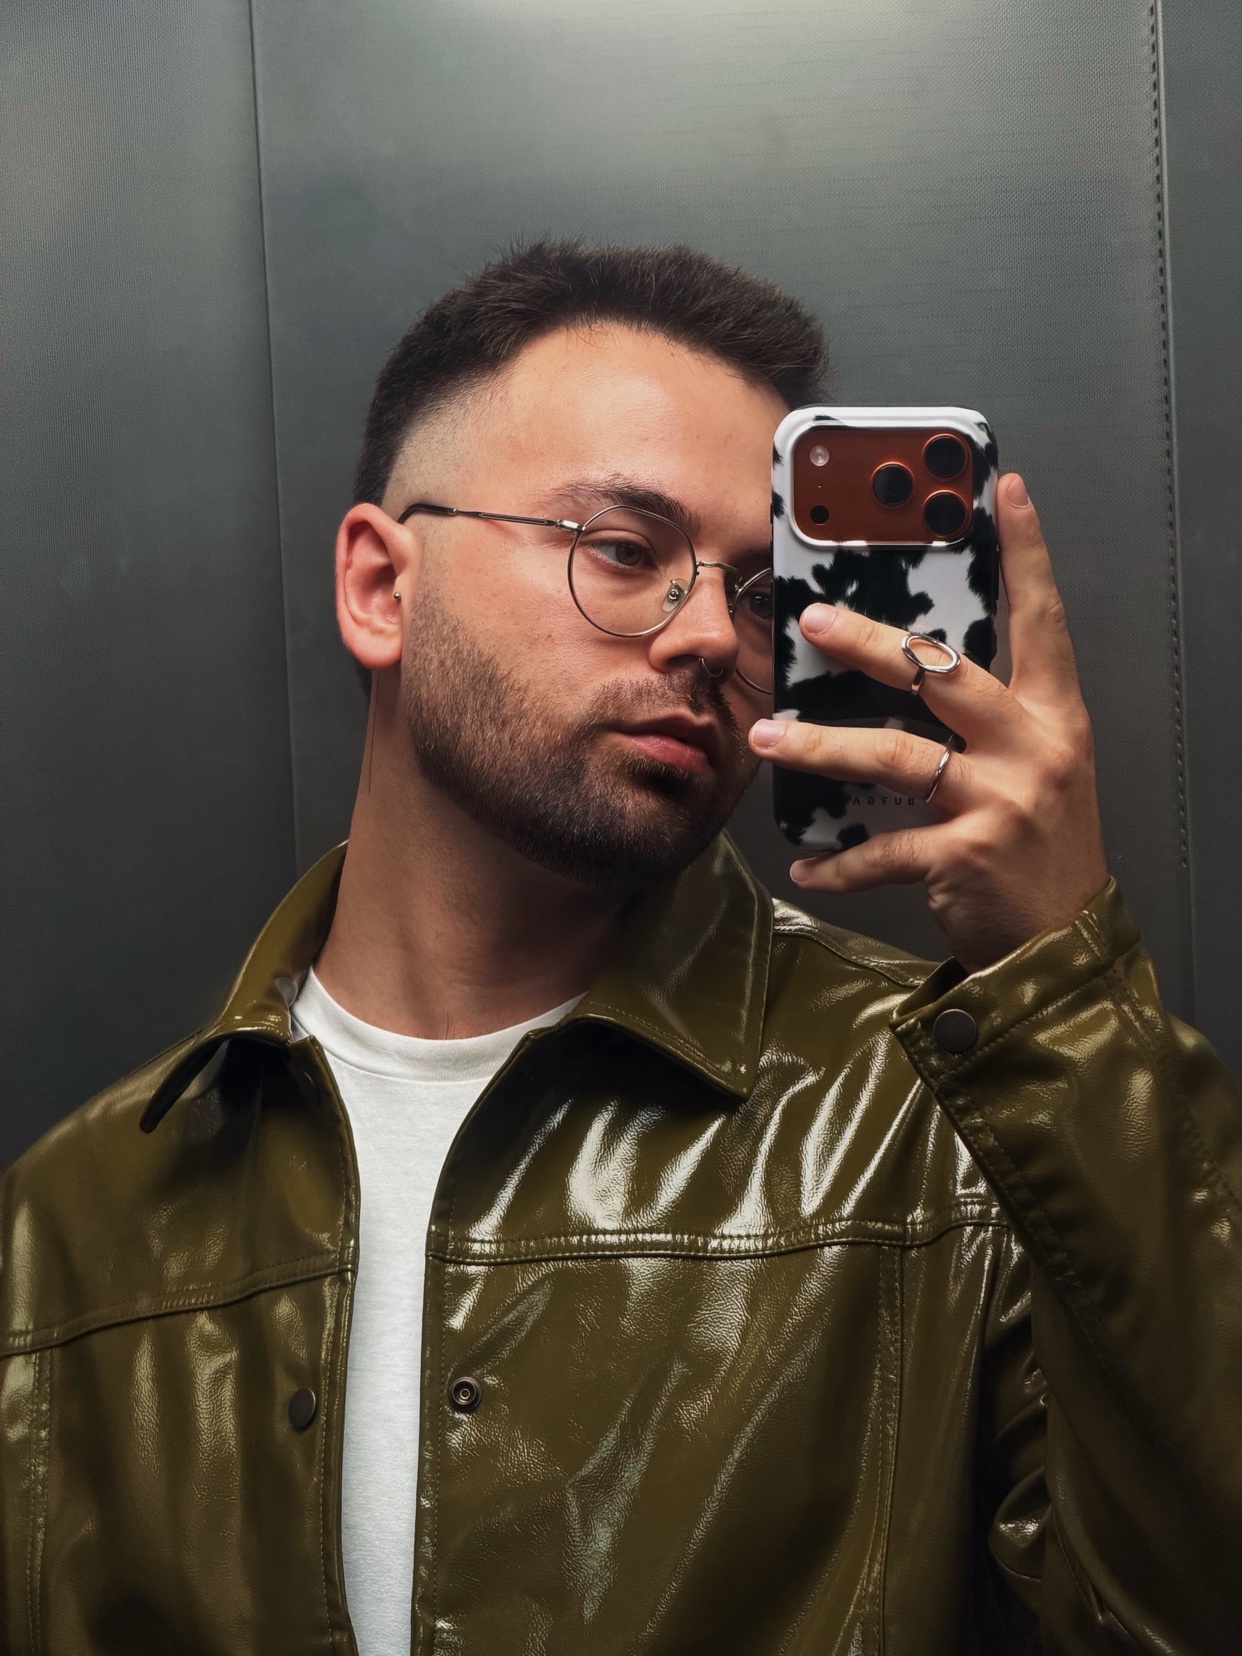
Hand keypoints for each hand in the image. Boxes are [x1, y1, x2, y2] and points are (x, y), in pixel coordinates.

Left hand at [748, 474, 1109, 971]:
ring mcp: (1002, 801)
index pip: (1042, 620)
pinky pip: (884, 849)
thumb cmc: (1038, 845)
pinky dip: (839, 862)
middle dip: (871, 643)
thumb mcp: (1034, 767)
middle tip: (813, 619)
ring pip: (896, 756)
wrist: (1064, 943)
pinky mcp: (967, 855)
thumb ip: (985, 719)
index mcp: (1052, 716)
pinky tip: (807, 865)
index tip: (1002, 492)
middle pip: (943, 675)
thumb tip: (905, 668)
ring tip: (770, 738)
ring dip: (822, 746)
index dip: (1026, 554)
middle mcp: (1033, 748)